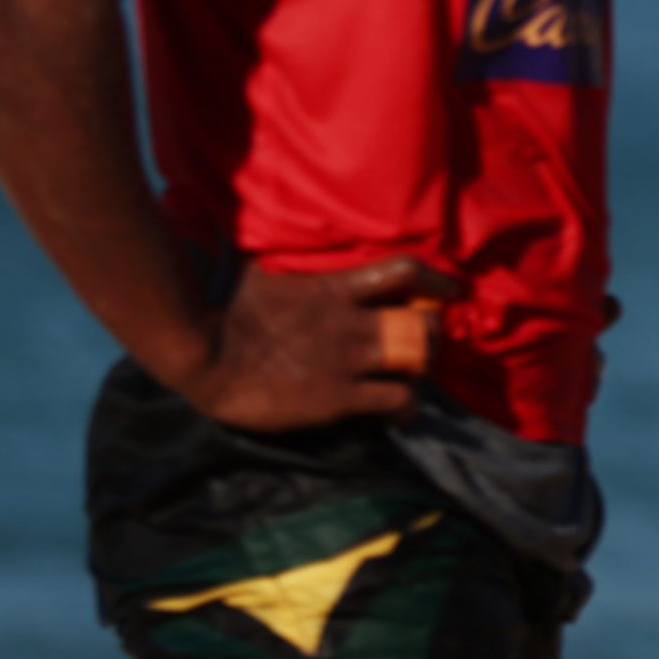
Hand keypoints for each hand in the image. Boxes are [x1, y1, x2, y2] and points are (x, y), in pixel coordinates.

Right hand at [173, 256, 463, 431]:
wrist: (204, 351)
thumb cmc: (225, 309)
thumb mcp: (266, 272)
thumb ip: (292, 266)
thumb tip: (282, 243)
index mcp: (336, 289)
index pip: (404, 272)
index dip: (436, 280)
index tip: (453, 290)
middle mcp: (354, 322)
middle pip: (423, 322)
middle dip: (434, 334)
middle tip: (429, 346)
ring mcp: (350, 359)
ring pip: (417, 359)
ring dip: (424, 370)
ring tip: (417, 379)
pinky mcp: (340, 396)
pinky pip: (395, 400)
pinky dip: (407, 408)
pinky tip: (405, 415)